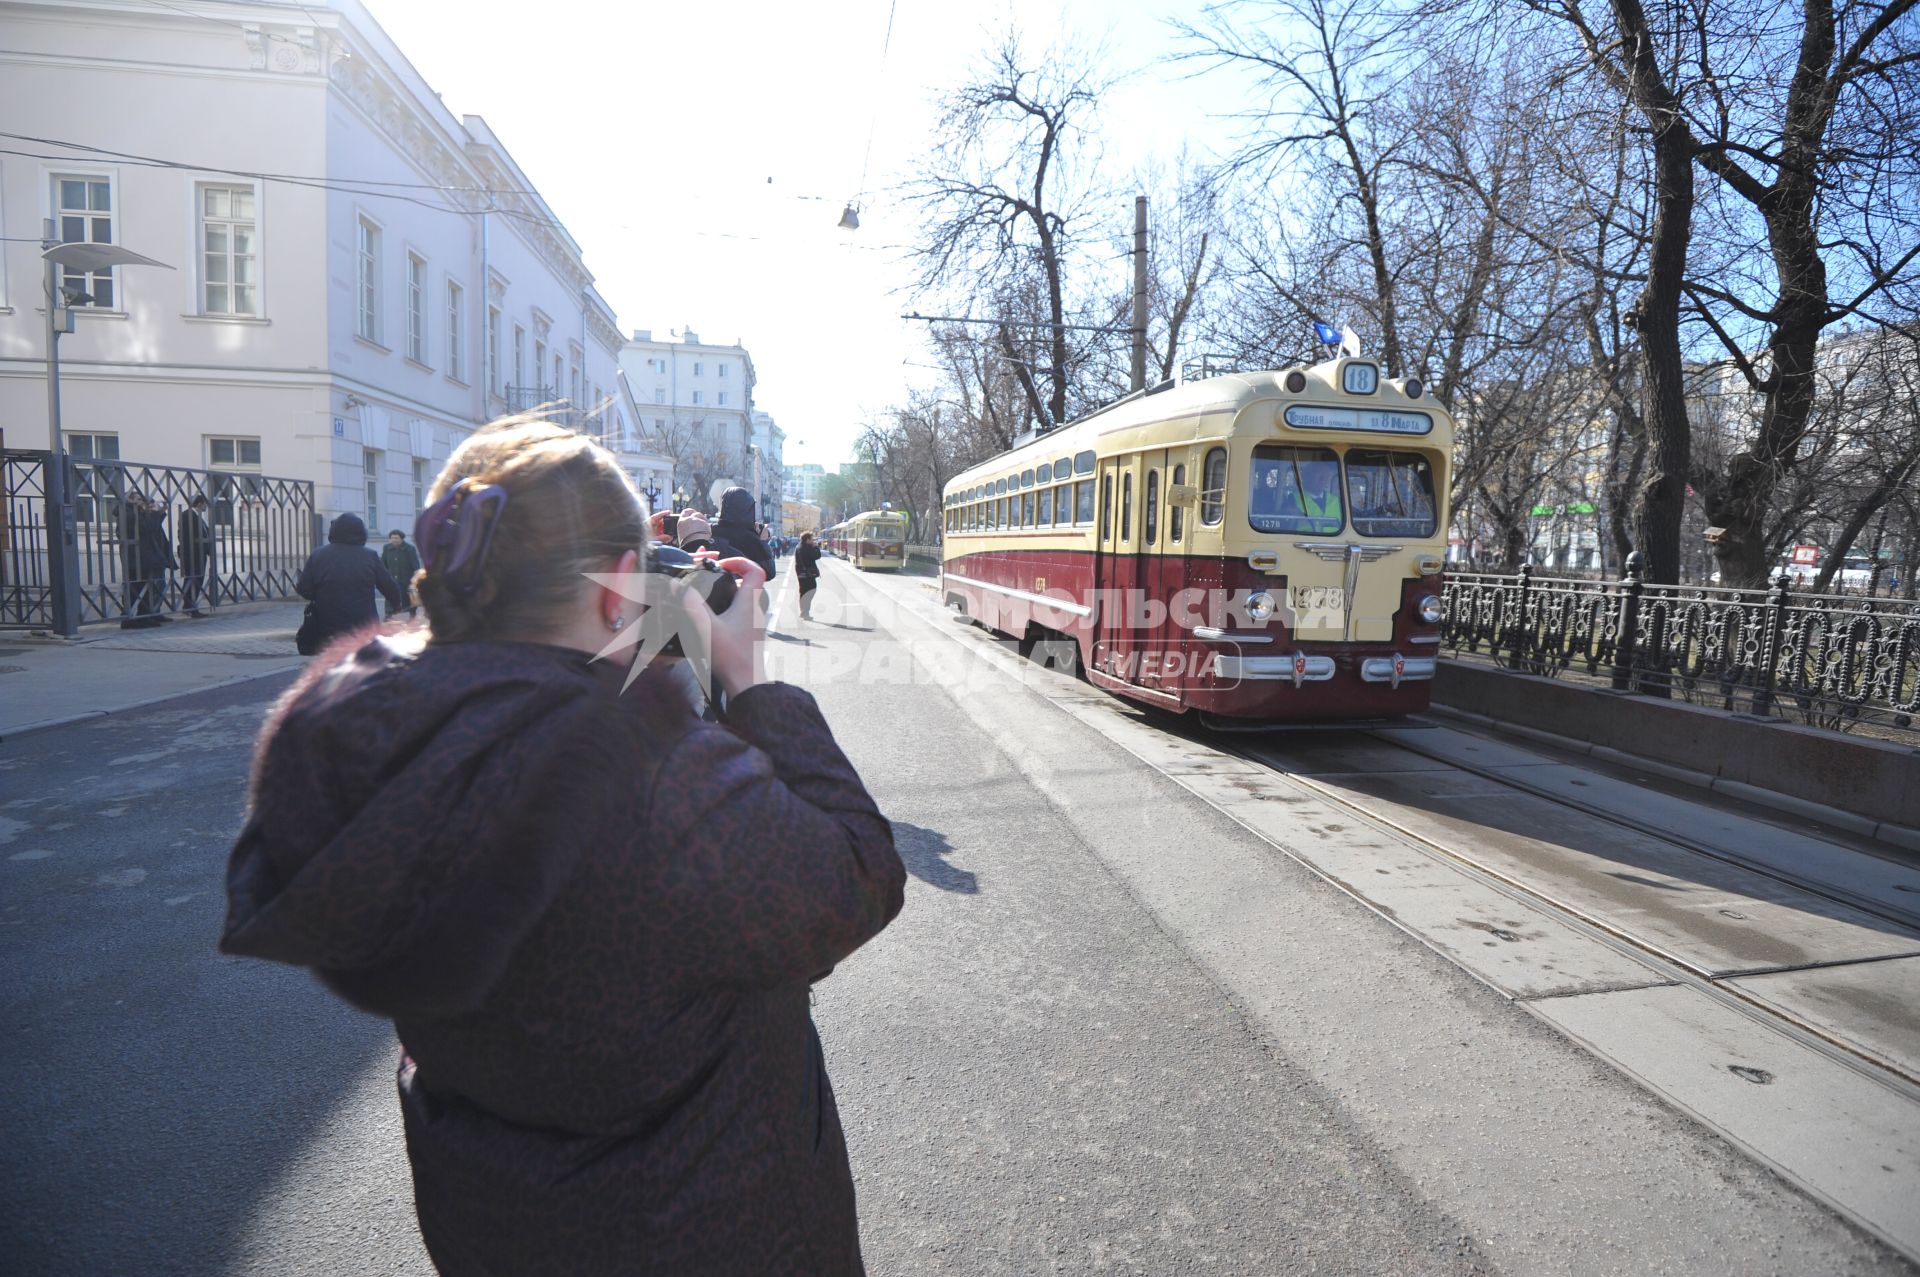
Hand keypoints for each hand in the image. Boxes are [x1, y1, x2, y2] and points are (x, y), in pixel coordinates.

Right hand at [700, 556, 765, 697]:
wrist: (745, 683)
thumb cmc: (731, 656)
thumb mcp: (707, 628)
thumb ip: (692, 605)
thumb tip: (677, 585)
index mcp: (750, 602)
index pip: (756, 570)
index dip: (740, 562)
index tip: (720, 565)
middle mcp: (755, 609)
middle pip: (748, 582)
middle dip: (727, 577)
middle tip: (708, 579)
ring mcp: (753, 622)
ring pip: (743, 598)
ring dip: (726, 593)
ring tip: (705, 598)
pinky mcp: (748, 633)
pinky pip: (740, 612)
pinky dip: (726, 608)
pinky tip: (709, 619)